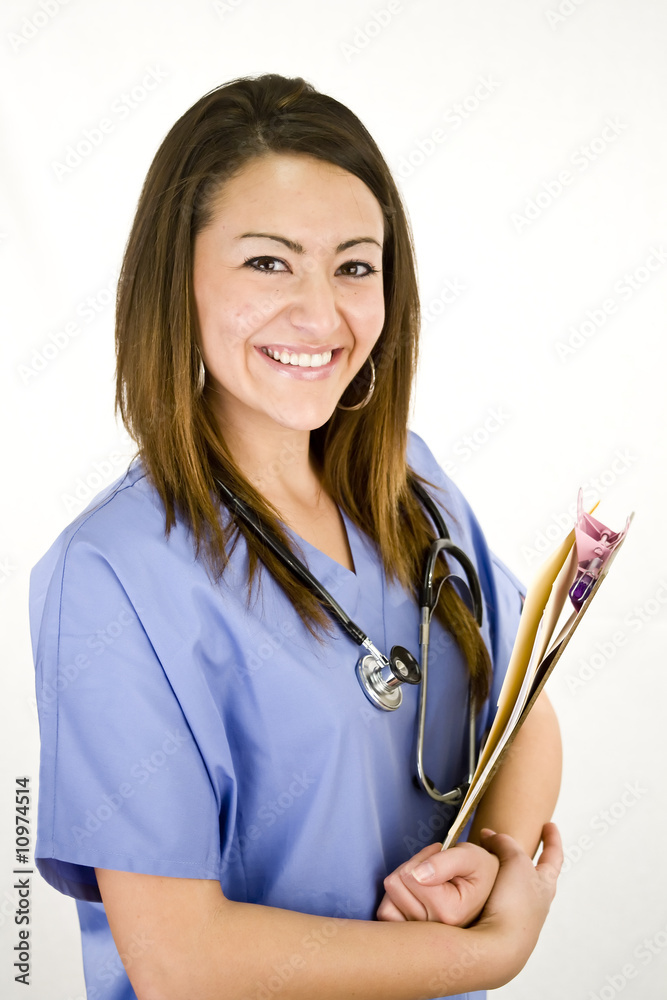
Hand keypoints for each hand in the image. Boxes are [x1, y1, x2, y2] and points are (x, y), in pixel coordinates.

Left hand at [377, 840, 499, 926]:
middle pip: (395, 885)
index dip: (422, 859)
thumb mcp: (470, 856)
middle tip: (432, 868)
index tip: (440, 857)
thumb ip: (444, 862)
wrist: (488, 889)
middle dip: (411, 868)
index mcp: (450, 913)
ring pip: (388, 898)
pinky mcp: (410, 939)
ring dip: (403, 883)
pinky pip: (386, 914)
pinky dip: (394, 899)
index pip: (411, 875)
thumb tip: (416, 875)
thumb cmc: (478, 870)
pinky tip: (415, 895)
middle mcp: (434, 932)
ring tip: (426, 881)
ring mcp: (421, 938)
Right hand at [472, 823, 562, 981]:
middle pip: (533, 874)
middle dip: (521, 858)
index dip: (552, 840)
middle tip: (507, 846)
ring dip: (498, 875)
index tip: (550, 826)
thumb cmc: (515, 905)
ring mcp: (518, 917)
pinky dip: (484, 889)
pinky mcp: (498, 926)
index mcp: (545, 885)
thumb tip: (492, 836)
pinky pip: (492, 900)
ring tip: (482, 863)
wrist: (500, 947)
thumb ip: (505, 843)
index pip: (554, 857)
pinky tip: (473, 887)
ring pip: (510, 889)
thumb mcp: (515, 861)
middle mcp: (536, 903)